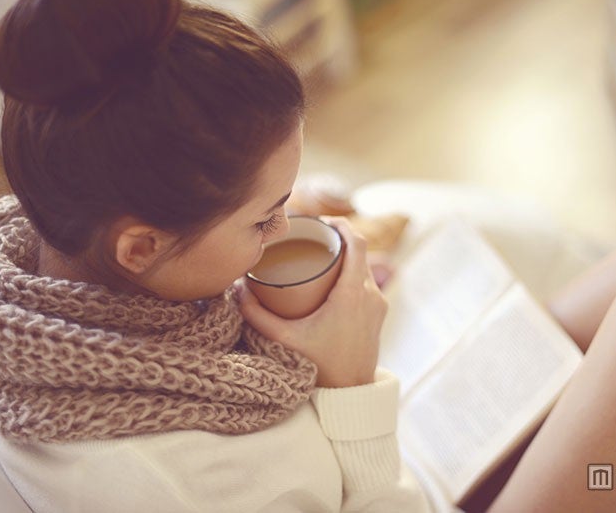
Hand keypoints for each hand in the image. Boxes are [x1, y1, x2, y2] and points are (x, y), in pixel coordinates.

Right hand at [239, 217, 387, 387]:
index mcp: (352, 294)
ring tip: (322, 254)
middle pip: (360, 253)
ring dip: (348, 257)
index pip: (357, 244)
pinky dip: (353, 273)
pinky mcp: (378, 315)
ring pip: (365, 268)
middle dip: (340, 239)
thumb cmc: (320, 367)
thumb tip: (238, 289)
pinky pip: (367, 283)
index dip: (343, 225)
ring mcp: (378, 305)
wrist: (350, 395)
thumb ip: (257, 315)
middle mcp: (370, 295)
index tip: (325, 220)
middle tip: (315, 237)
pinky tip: (336, 276)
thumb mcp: (284, 339)